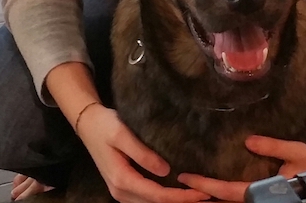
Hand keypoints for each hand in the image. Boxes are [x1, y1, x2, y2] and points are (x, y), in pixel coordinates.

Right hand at [77, 103, 209, 202]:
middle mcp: (120, 191)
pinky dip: (162, 197)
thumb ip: (143, 154)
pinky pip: (145, 197)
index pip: (156, 195)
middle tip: (206, 196)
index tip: (201, 193)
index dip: (179, 197)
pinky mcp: (123, 185)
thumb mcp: (123, 135)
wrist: (87, 123)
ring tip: (195, 195)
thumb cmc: (105, 125)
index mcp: (122, 180)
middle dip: (180, 202)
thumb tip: (166, 172)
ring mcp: (120, 190)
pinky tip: (177, 190)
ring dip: (172, 201)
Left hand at [177, 136, 305, 202]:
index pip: (228, 191)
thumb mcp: (296, 152)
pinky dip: (219, 196)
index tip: (185, 178)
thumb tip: (248, 141)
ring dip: (207, 197)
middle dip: (198, 196)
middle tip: (174, 185)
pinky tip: (207, 190)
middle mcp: (257, 201)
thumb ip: (273, 147)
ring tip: (184, 187)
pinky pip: (235, 200)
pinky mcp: (260, 198)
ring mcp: (258, 202)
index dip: (205, 186)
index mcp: (263, 192)